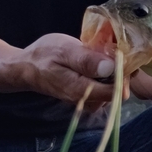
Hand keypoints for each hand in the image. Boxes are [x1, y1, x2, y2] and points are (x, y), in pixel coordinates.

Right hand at [15, 33, 130, 108]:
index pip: (116, 91)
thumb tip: (111, 67)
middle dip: (123, 72)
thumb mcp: (64, 51)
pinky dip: (109, 75)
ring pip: (113, 89)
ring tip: (107, 55)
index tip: (125, 56)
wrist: (25, 67)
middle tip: (117, 52)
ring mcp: (88, 99)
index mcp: (82, 91)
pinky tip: (102, 62)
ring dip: (116, 73)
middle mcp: (87, 100)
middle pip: (118, 91)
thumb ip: (87, 60)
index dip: (125, 74)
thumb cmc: (44, 55)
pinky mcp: (88, 95)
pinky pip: (106, 87)